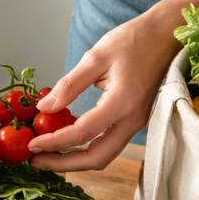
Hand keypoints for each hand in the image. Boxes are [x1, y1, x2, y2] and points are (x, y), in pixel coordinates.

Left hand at [27, 9, 178, 170]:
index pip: (83, 134)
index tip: (33, 144)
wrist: (165, 34)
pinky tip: (67, 138)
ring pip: (104, 155)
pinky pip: (109, 143)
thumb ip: (69, 85)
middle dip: (64, 164)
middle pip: (97, 158)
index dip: (54, 143)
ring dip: (75, 159)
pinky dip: (87, 147)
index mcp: (122, 103)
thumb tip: (44, 108)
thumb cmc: (134, 40)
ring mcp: (136, 122)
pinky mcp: (135, 120)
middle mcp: (132, 120)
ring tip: (47, 154)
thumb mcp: (96, 56)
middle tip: (37, 160)